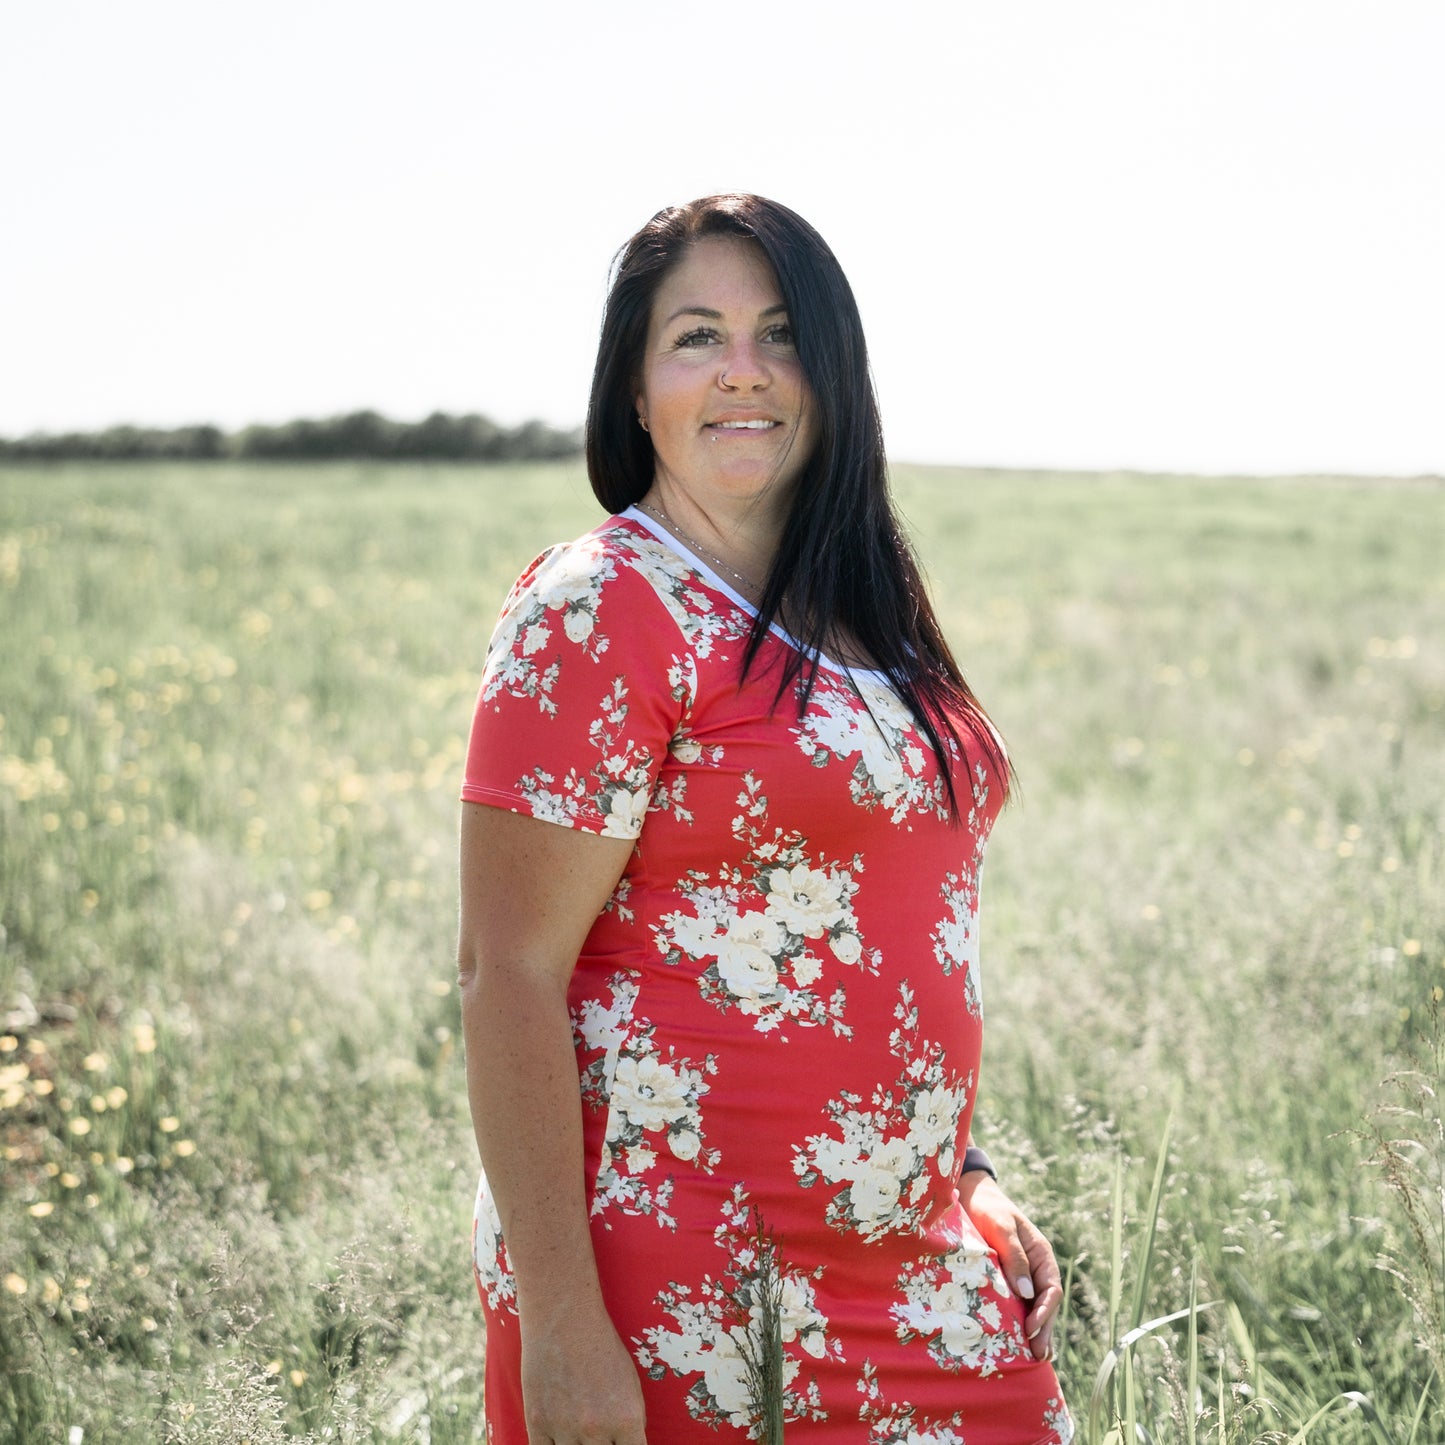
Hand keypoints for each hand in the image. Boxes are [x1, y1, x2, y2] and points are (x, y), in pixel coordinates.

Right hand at [520, 1303, 647, 1443]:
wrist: (564, 1317)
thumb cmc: (601, 1346)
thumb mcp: (630, 1382)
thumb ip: (629, 1421)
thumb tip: (627, 1442)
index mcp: (627, 1418)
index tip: (620, 1444)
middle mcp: (597, 1429)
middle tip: (597, 1438)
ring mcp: (565, 1429)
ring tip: (577, 1434)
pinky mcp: (537, 1424)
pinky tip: (557, 1439)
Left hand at [959, 1171, 1062, 1361]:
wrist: (969, 1195)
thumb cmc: (987, 1208)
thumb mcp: (1001, 1227)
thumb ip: (1014, 1256)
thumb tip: (1027, 1293)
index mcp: (1040, 1253)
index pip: (1051, 1287)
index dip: (1045, 1311)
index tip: (1032, 1328)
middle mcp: (1035, 1267)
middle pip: (1045, 1303)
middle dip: (1044, 1330)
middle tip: (1038, 1355)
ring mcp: (1022, 1275)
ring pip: (1033, 1306)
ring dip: (1035, 1331)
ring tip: (1034, 1358)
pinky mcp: (1006, 1280)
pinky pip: (1018, 1303)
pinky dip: (1020, 1322)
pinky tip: (1017, 1342)